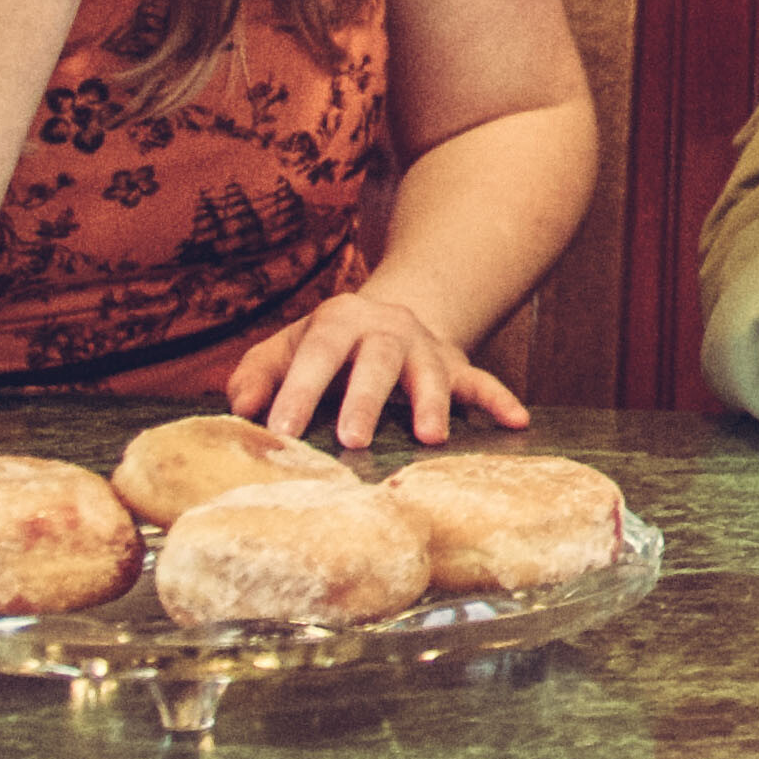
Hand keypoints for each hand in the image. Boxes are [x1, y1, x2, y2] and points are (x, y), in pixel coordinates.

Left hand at [229, 288, 526, 451]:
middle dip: (366, 400)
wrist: (386, 318)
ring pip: (431, 372)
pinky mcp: (456, 365)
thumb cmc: (325, 348)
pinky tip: (517, 420)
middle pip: (378, 360)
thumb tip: (240, 409)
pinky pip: (482, 381)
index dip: (297, 391)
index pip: (317, 354)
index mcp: (338, 321)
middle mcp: (386, 328)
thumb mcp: (285, 349)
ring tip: (430, 439)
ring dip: (432, 403)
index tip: (280, 432)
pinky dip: (500, 399)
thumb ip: (257, 375)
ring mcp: (425, 346)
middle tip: (352, 440)